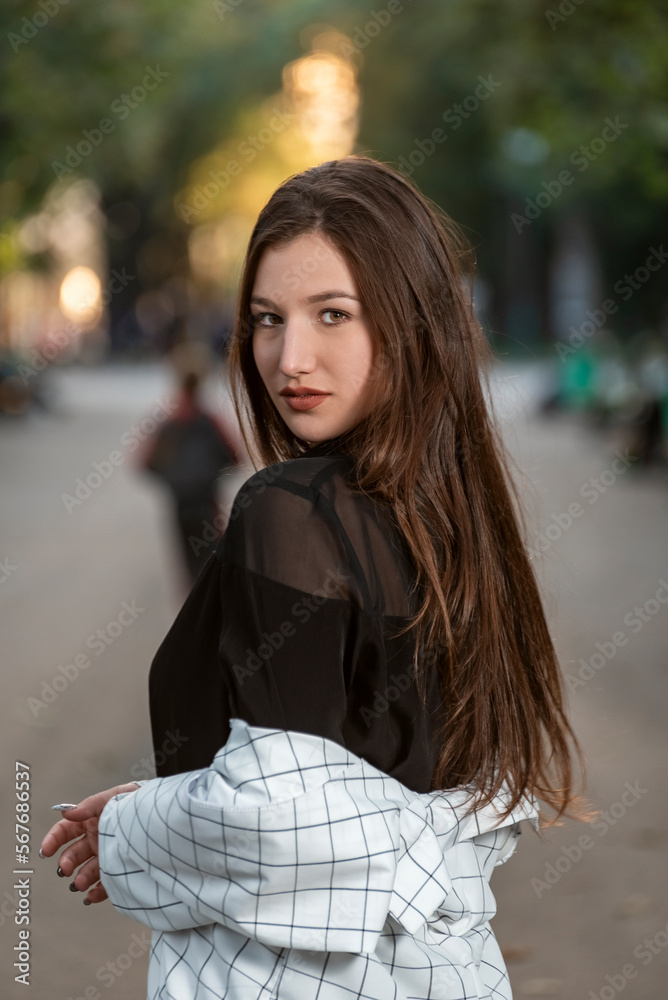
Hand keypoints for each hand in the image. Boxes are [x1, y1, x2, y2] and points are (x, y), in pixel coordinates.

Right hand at [40, 783, 140, 904]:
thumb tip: (67, 812)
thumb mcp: (115, 797)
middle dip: (66, 862)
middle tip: (65, 870)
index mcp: (93, 821)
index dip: (53, 839)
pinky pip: (105, 885)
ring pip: (87, 872)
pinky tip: (90, 896)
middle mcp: (98, 839)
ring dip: (80, 879)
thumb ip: (91, 805)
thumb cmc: (140, 801)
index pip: (66, 831)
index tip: (46, 851)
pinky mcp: (121, 869)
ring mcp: (109, 855)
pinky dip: (96, 893)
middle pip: (74, 854)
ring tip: (79, 884)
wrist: (166, 816)